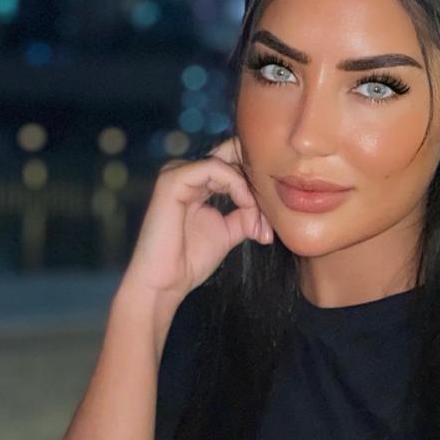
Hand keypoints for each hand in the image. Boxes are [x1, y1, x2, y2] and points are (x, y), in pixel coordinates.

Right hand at [121, 134, 272, 306]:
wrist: (164, 283)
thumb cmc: (189, 261)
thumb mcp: (228, 232)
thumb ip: (246, 214)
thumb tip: (269, 209)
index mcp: (196, 183)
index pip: (233, 164)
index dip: (257, 182)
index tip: (274, 217)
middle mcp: (185, 172)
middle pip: (231, 156)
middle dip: (256, 182)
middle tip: (274, 209)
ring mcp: (176, 173)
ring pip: (226, 163)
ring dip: (249, 188)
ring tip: (258, 219)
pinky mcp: (172, 179)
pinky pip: (213, 168)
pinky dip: (236, 185)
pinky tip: (246, 206)